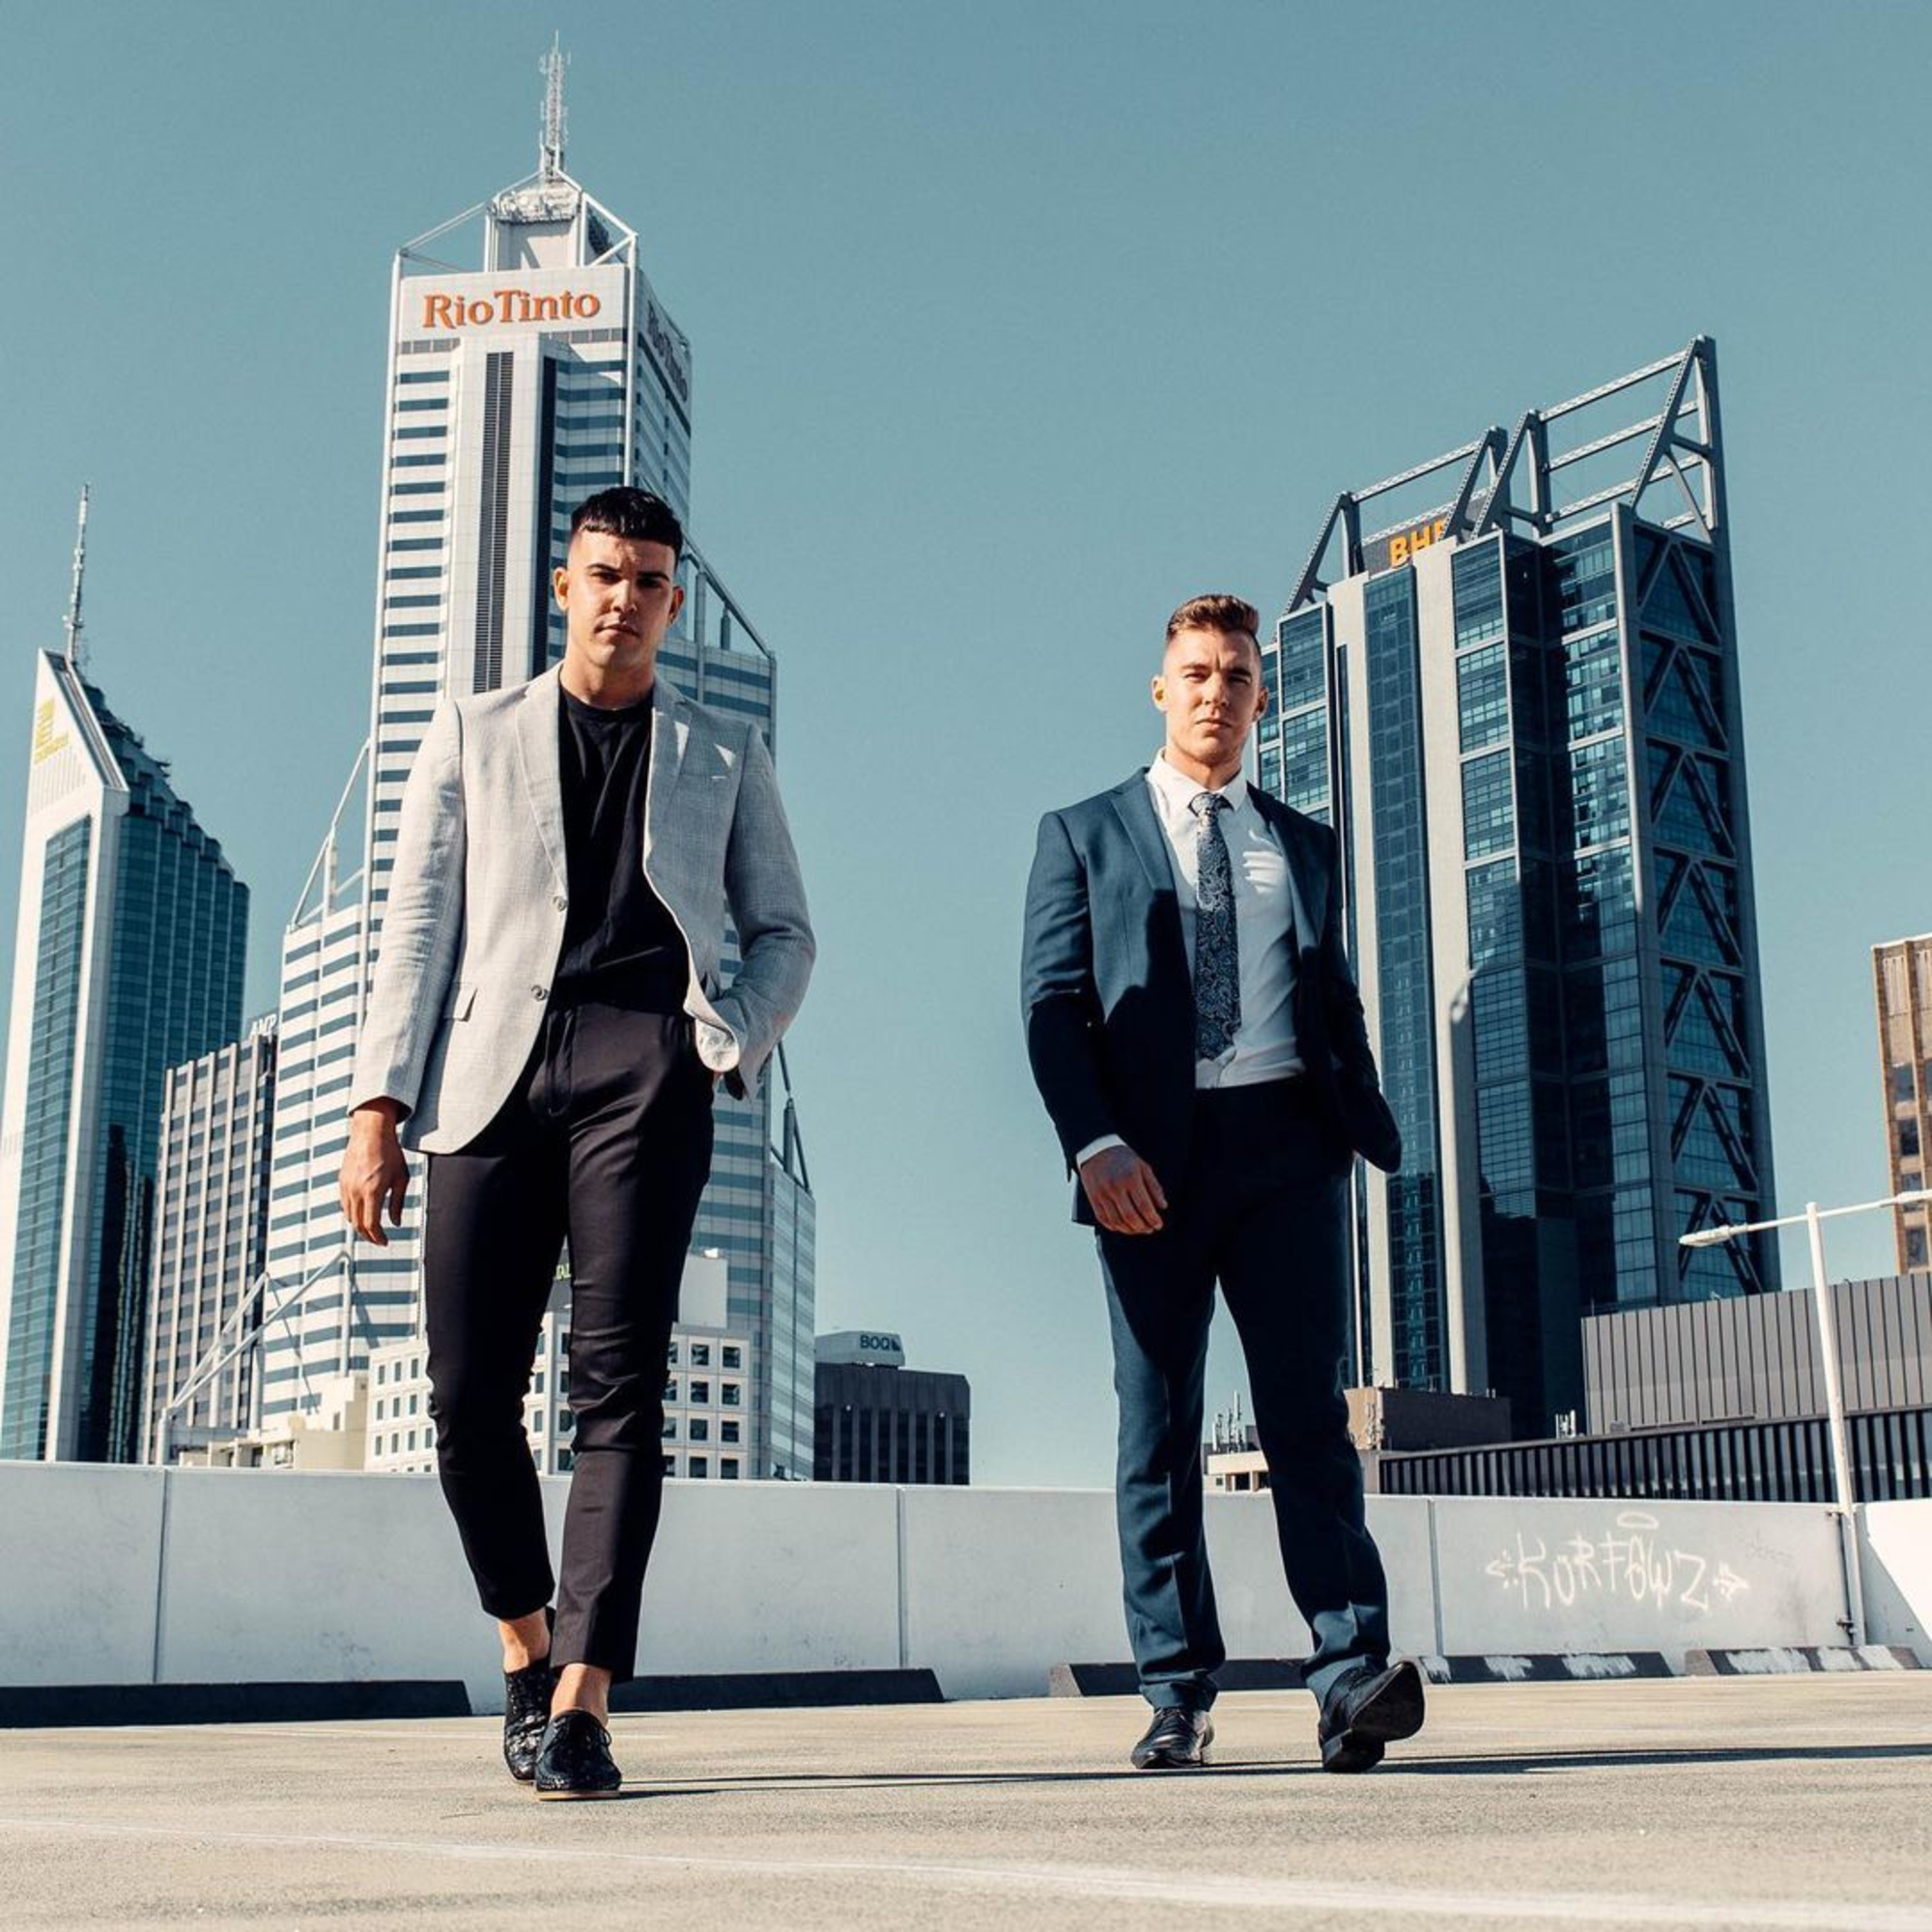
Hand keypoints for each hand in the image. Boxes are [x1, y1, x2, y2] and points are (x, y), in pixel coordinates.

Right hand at [339, 1100, 409, 1244]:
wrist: (371, 1132)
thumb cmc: (390, 1153)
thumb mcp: (402, 1178)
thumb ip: (398, 1202)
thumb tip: (396, 1222)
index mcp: (372, 1191)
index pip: (371, 1224)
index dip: (378, 1237)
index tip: (385, 1242)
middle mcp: (356, 1190)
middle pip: (358, 1224)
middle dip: (369, 1235)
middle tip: (379, 1240)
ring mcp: (346, 1186)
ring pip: (349, 1216)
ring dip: (360, 1226)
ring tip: (372, 1229)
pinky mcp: (341, 1182)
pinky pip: (344, 1205)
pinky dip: (353, 1214)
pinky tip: (362, 1214)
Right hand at [1079, 1144, 1167, 1235]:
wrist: (1097, 1150)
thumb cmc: (1122, 1158)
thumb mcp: (1143, 1167)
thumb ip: (1154, 1187)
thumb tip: (1162, 1206)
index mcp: (1130, 1178)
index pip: (1144, 1206)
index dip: (1153, 1219)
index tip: (1158, 1224)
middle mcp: (1115, 1187)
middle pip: (1130, 1216)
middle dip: (1143, 1227)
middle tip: (1150, 1229)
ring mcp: (1102, 1194)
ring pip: (1117, 1221)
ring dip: (1129, 1230)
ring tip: (1138, 1229)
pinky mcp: (1093, 1198)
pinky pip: (1103, 1219)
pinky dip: (1114, 1227)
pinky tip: (1122, 1226)